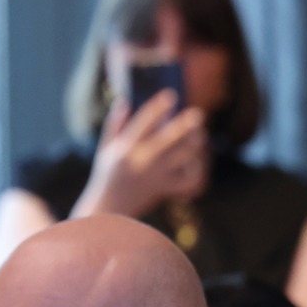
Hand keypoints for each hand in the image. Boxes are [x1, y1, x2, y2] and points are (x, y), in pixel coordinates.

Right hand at [73, 92, 208, 220]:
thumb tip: (124, 101)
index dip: (158, 108)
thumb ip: (115, 124)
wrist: (108, 210)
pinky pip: (186, 181)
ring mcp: (155, 176)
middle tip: (198, 115)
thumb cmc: (107, 176)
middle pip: (167, 139)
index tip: (171, 95)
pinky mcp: (164, 190)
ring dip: (193, 146)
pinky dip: (195, 171)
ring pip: (180, 158)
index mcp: (126, 147)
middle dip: (184, 126)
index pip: (143, 123)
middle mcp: (141, 160)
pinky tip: (197, 163)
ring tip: (200, 137)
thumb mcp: (105, 148)